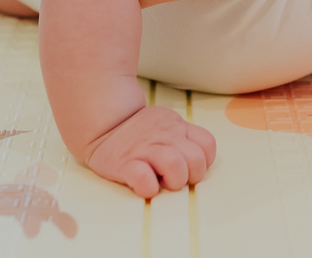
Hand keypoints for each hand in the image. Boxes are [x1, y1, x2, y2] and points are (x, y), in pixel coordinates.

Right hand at [84, 105, 216, 197]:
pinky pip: (144, 179)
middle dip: (192, 176)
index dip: (204, 161)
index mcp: (176, 125)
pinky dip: (148, 188)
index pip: (207, 143)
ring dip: (174, 182)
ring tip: (162, 183)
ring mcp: (145, 148)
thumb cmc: (139, 132)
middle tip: (176, 179)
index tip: (191, 167)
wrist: (104, 125)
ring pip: (175, 166)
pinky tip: (145, 186)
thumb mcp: (165, 124)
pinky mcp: (125, 164)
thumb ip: (182, 136)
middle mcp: (164, 135)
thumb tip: (197, 162)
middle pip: (196, 160)